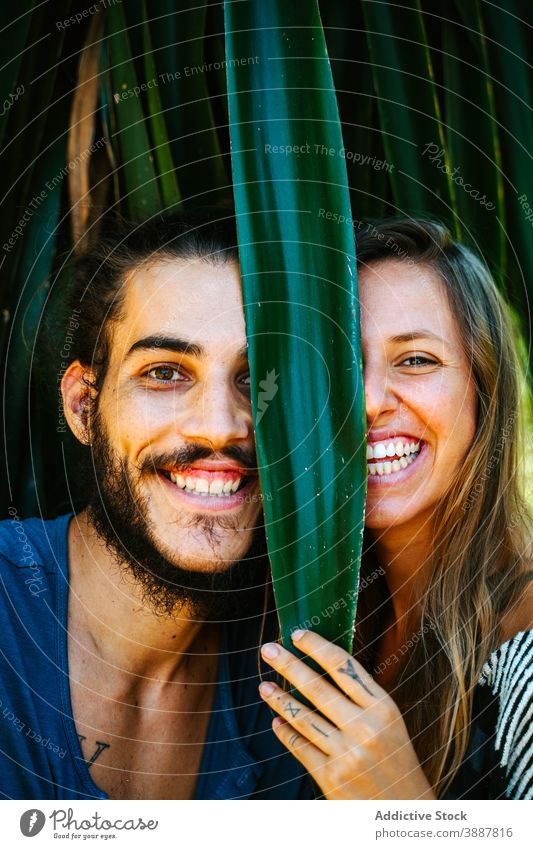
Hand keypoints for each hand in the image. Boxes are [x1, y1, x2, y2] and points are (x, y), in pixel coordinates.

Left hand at [258, 629, 435, 799]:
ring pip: (303, 717)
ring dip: (279, 699)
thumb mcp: (390, 723)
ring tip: (263, 686)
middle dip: (288, 665)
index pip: (343, 666)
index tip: (298, 634)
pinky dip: (285, 733)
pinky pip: (300, 747)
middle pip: (317, 687)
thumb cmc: (396, 761)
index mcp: (383, 708)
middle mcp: (365, 727)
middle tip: (268, 649)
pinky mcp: (331, 777)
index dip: (317, 647)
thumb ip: (363, 698)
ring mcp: (346, 753)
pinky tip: (276, 722)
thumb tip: (324, 667)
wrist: (406, 811)